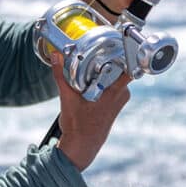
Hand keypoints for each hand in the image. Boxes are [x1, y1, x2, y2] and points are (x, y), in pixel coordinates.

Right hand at [51, 53, 130, 171]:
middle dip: (106, 59)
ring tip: (89, 64)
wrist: (82, 146)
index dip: (128, 52)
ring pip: (114, 76)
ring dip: (103, 70)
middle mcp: (121, 94)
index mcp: (115, 91)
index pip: (130, 66)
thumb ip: (60, 75)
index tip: (122, 39)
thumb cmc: (78, 126)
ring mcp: (120, 99)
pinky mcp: (116, 102)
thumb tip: (55, 55)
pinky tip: (90, 79)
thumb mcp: (67, 98)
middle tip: (94, 50)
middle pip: (119, 67)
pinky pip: (112, 84)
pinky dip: (102, 79)